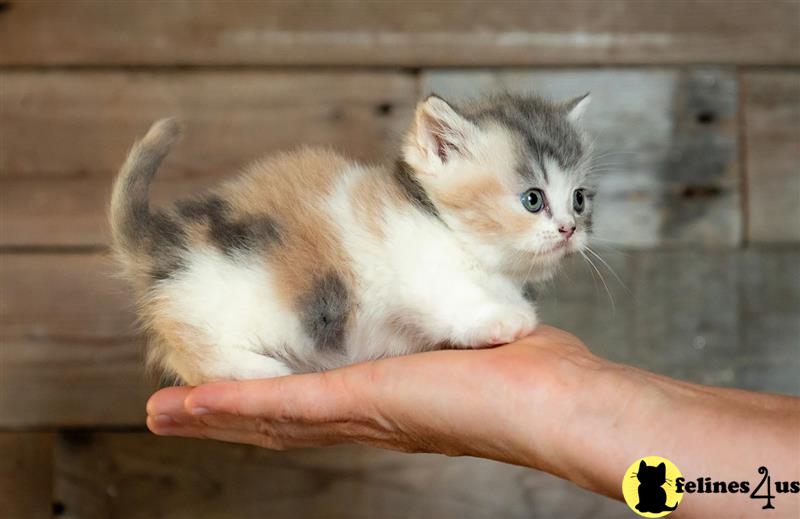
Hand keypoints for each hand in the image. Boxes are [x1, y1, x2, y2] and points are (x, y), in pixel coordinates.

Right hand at [146, 325, 596, 470]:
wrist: (557, 401)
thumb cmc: (527, 372)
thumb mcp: (470, 336)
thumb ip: (450, 329)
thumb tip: (461, 313)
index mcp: (384, 399)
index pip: (312, 404)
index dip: (266, 401)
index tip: (231, 393)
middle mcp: (362, 414)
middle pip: (277, 419)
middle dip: (224, 414)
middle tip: (173, 410)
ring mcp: (355, 412)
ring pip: (266, 417)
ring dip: (212, 414)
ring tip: (162, 412)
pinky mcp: (358, 402)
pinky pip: (282, 405)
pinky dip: (231, 405)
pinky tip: (187, 405)